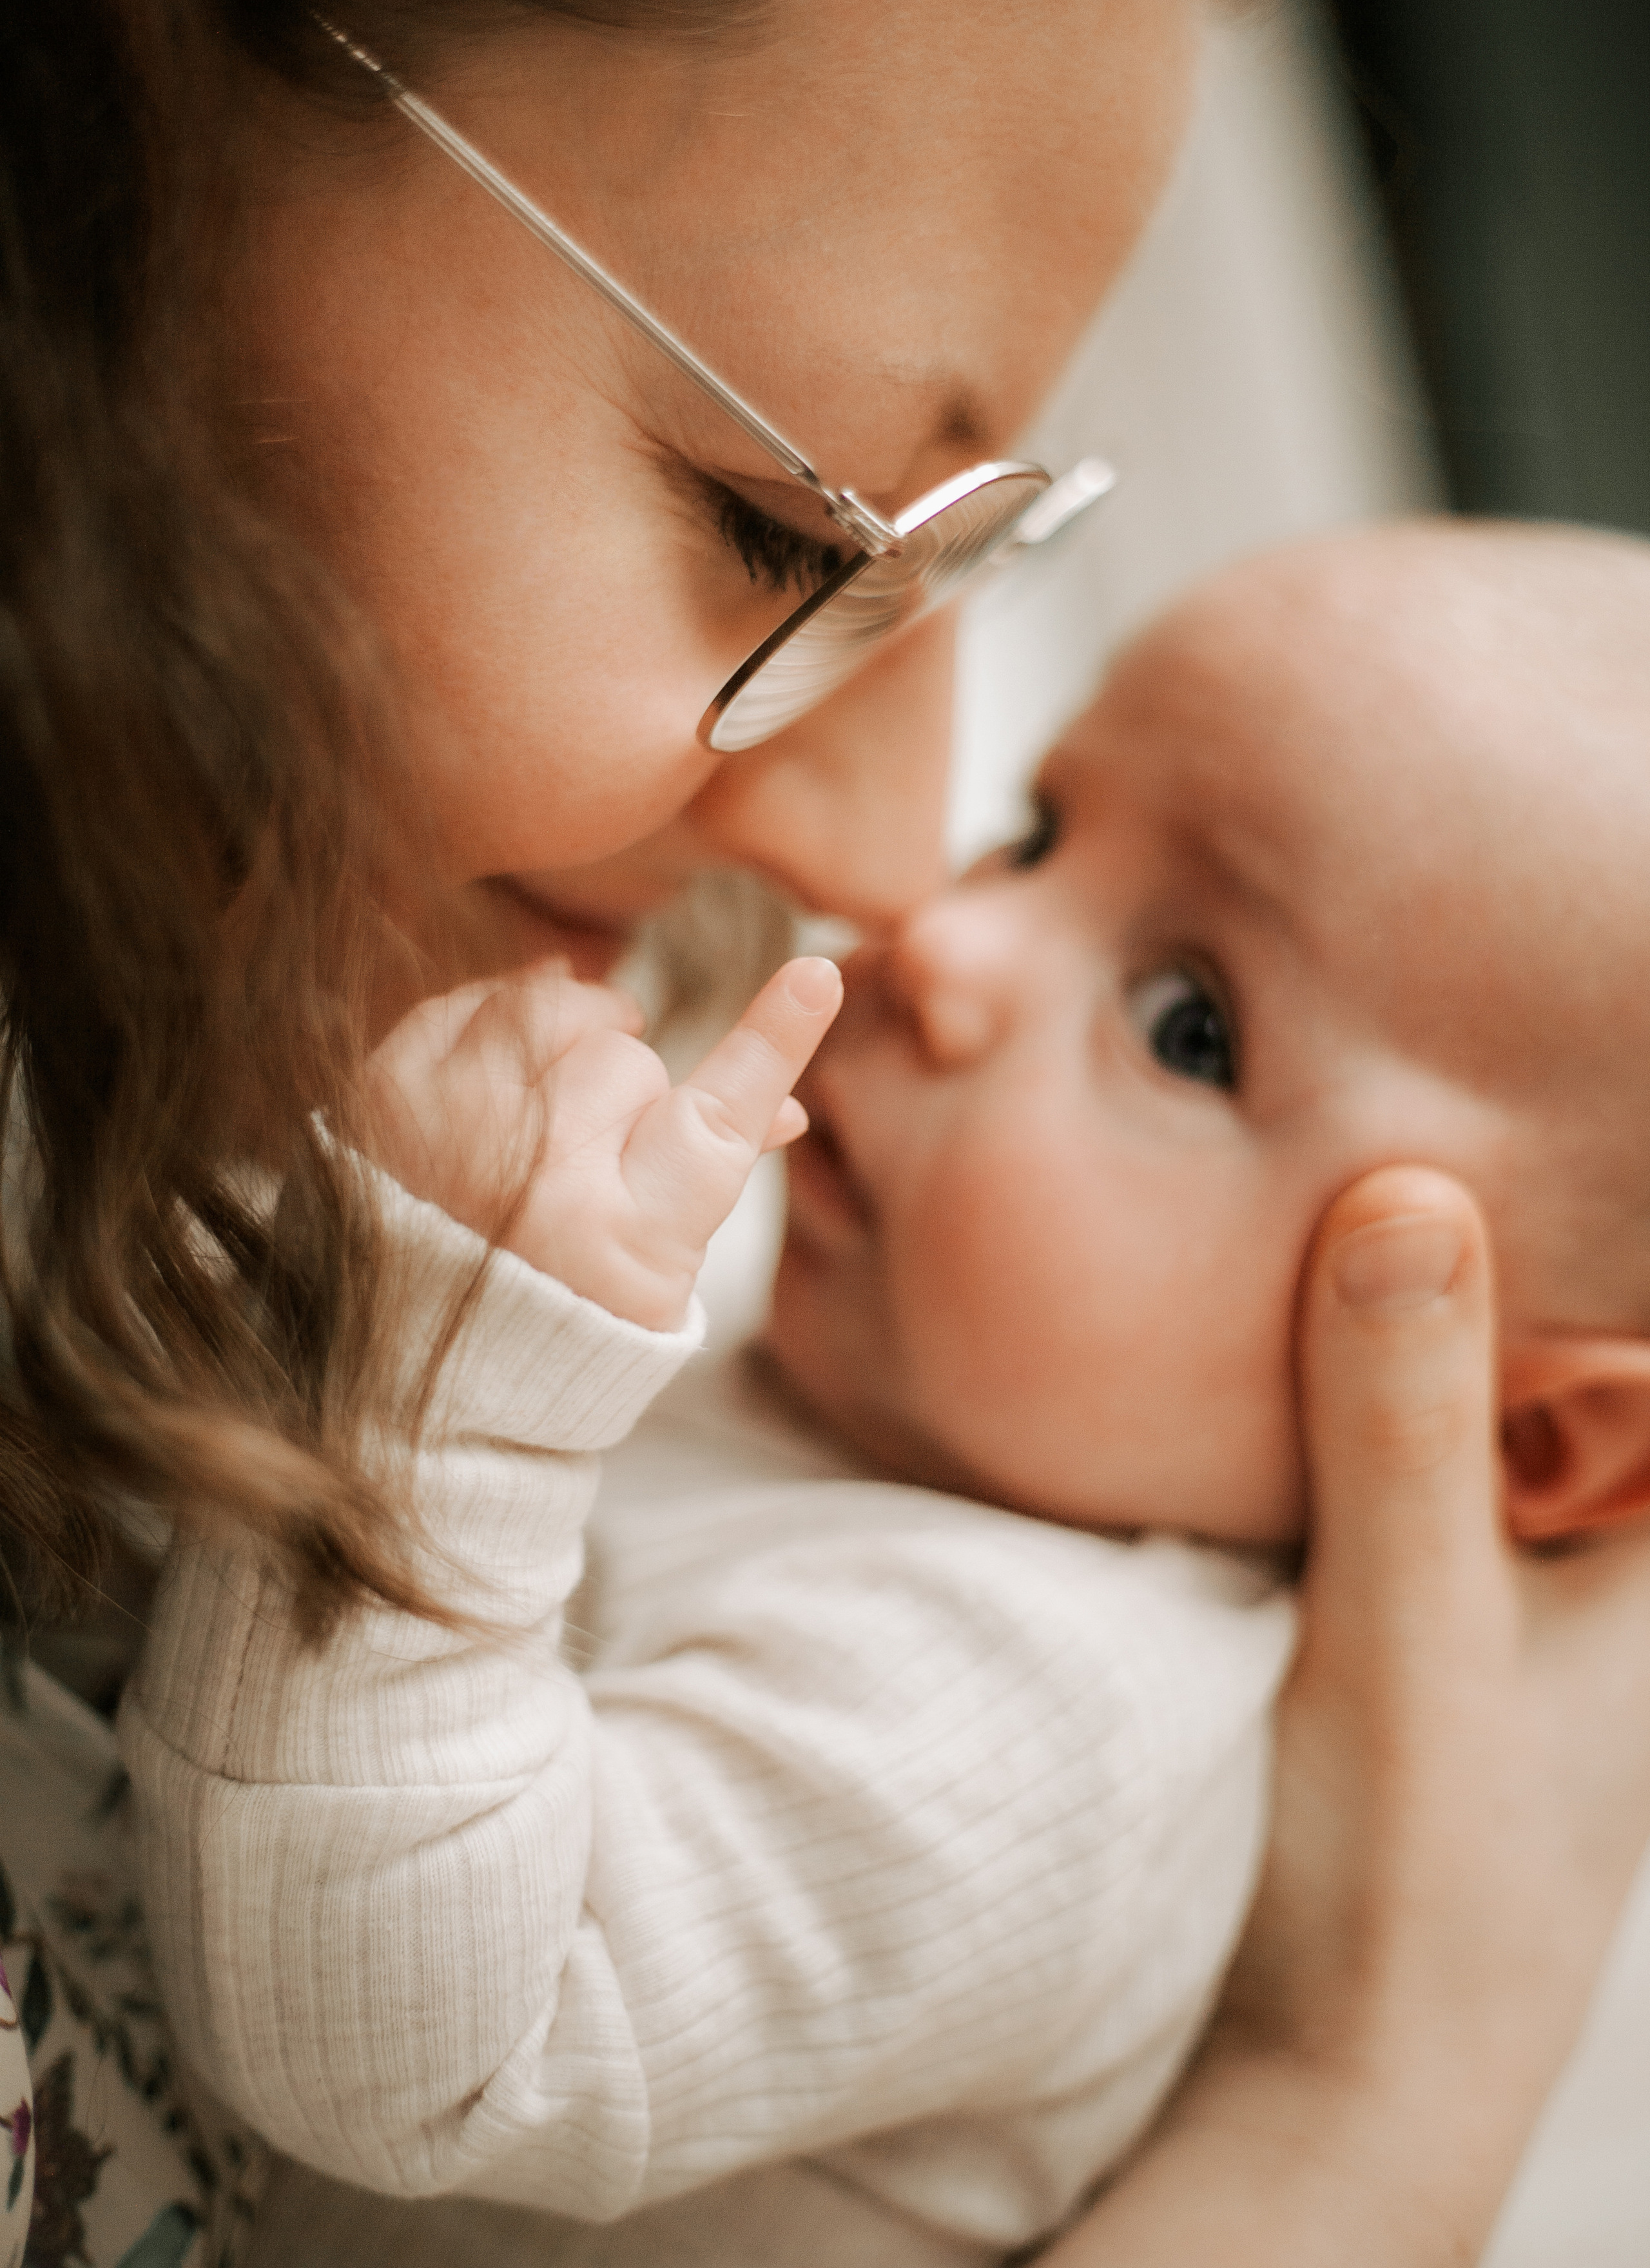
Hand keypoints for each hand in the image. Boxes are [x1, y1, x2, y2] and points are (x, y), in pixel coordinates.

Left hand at [362, 955, 841, 1330]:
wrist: (414, 1369)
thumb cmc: (557, 1312)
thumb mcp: (655, 1273)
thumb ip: (715, 1174)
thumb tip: (790, 1109)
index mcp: (624, 1244)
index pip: (717, 1115)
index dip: (772, 1041)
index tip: (814, 977)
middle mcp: (537, 1188)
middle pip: (627, 1064)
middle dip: (624, 1093)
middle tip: (598, 1150)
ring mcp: (452, 1136)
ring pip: (548, 1012)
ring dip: (565, 1040)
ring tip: (556, 1095)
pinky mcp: (387, 1102)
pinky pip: (467, 1005)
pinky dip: (495, 1018)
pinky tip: (504, 1061)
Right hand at [1220, 1168, 1649, 2179]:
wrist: (1348, 2081)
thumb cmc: (1416, 1881)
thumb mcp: (1408, 1634)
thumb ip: (1405, 1423)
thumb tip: (1406, 1192)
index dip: (1644, 1207)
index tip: (1618, 1050)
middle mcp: (1643, 1565)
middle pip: (1624, 1351)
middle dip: (1582, 1231)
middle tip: (1507, 1095)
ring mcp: (1563, 1590)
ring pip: (1551, 1391)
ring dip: (1498, 1293)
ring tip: (1418, 1165)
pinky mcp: (1476, 1607)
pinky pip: (1478, 1444)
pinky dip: (1430, 1369)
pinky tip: (1360, 1309)